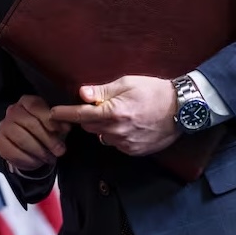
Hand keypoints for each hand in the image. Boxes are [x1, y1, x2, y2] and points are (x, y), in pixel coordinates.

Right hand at [0, 95, 69, 172]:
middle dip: (48, 139)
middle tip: (60, 151)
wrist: (28, 145)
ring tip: (50, 158)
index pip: (36, 106)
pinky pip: (13, 152)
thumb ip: (60, 122)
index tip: (65, 130)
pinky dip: (28, 160)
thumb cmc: (45, 131)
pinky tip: (37, 162)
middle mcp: (12, 110)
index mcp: (26, 101)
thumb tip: (67, 126)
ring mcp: (3, 125)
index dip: (50, 118)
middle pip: (30, 123)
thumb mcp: (55, 124)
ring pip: (22, 139)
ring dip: (39, 151)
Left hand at [49, 76, 178, 155]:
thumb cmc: (155, 91)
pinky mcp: (134, 151)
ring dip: (103, 127)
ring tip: (120, 114)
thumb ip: (103, 90)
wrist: (182, 109)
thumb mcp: (128, 82)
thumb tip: (82, 94)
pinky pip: (116, 144)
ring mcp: (126, 143)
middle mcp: (117, 131)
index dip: (64, 114)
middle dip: (88, 117)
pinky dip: (116, 135)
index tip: (53, 114)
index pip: (81, 115)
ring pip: (102, 137)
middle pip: (89, 127)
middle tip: (100, 105)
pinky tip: (129, 125)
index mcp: (114, 112)